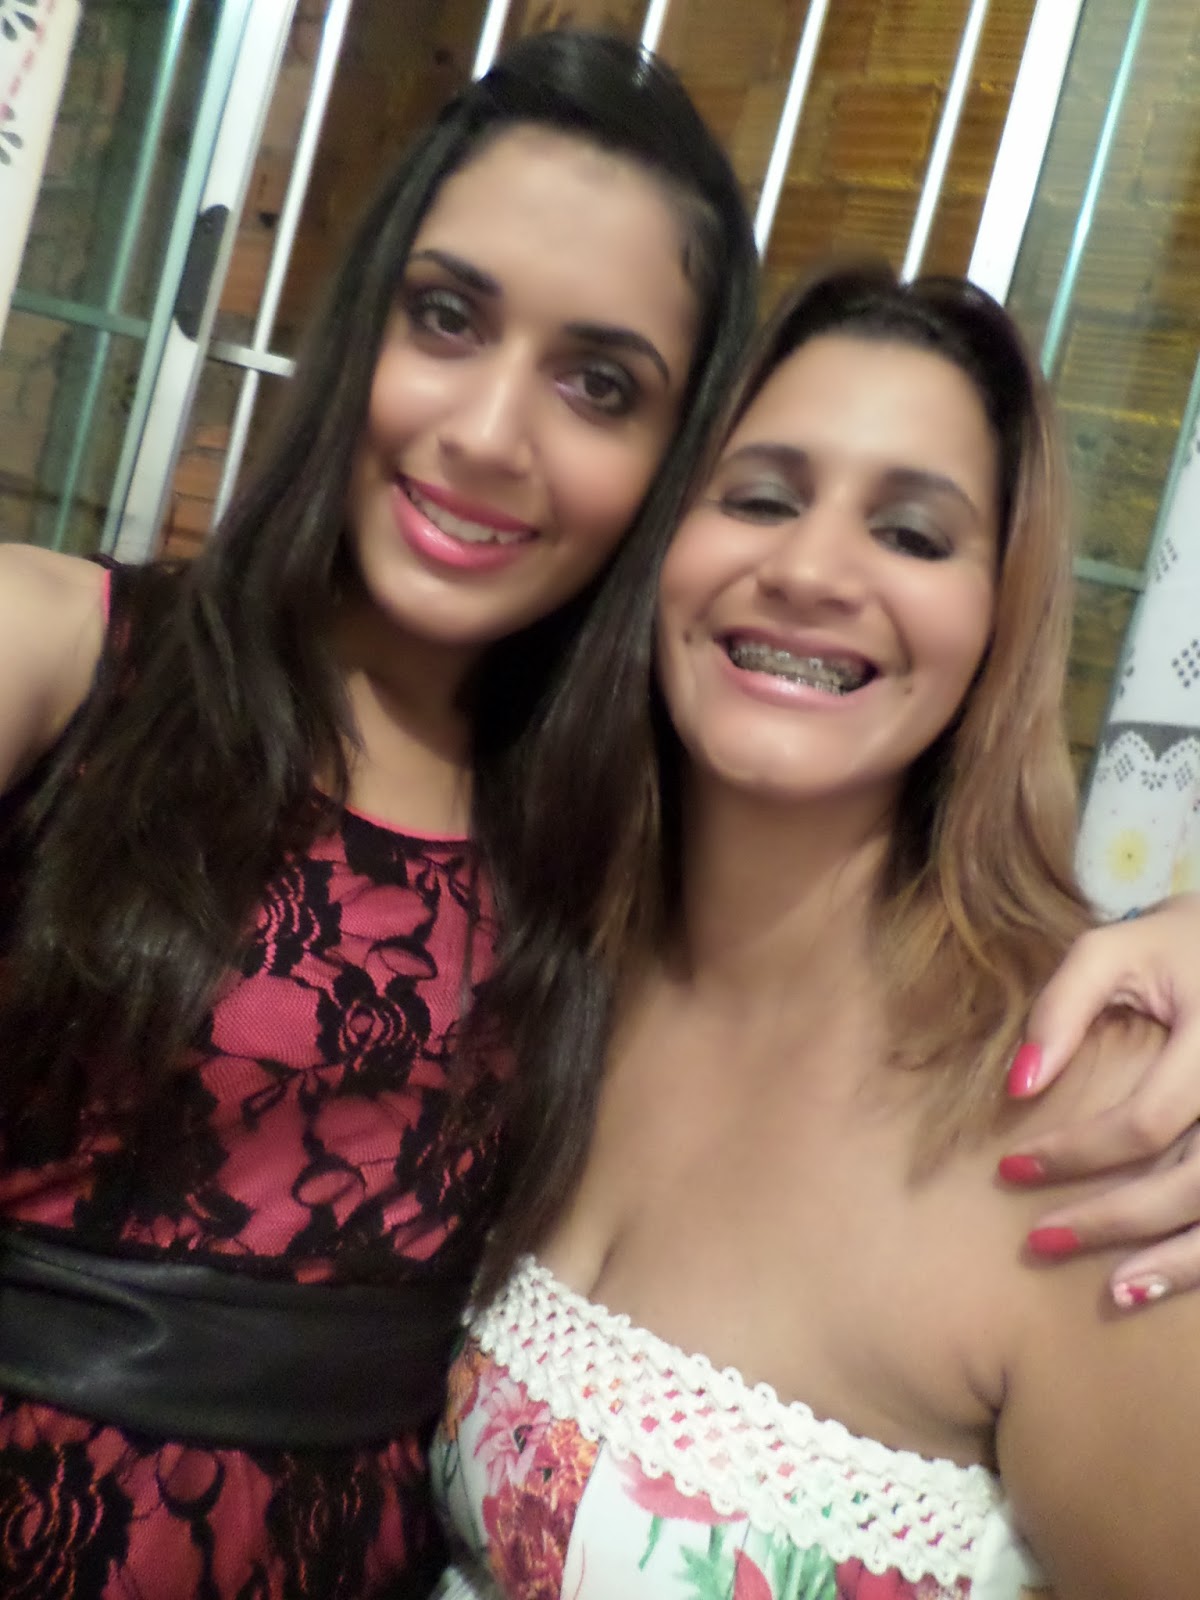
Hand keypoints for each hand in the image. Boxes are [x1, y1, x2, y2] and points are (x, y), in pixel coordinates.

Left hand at [997, 894, 1199, 1307]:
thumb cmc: (1180, 945)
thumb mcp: (1115, 949)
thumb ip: (1061, 1007)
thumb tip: (1018, 1087)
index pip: (1145, 1122)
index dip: (1074, 1153)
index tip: (1009, 1167)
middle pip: (1194, 1184)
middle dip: (1114, 1222)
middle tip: (1039, 1242)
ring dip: (1178, 1263)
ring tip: (1115, 1293)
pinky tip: (1167, 1278)